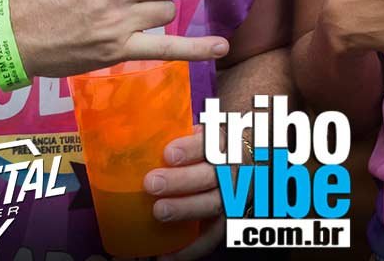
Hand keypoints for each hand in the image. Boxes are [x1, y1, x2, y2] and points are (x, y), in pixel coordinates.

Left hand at [145, 126, 224, 260]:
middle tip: (152, 183)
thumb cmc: (212, 153)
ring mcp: (234, 198)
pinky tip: (166, 255)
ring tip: (159, 211)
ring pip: (214, 204)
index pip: (211, 143)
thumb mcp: (201, 137)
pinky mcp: (229, 223)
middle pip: (211, 175)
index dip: (191, 148)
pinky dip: (191, 248)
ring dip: (186, 209)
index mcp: (224, 145)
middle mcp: (233, 171)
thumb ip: (179, 135)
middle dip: (181, 181)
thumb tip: (136, 135)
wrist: (247, 171)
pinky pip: (213, 238)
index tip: (168, 154)